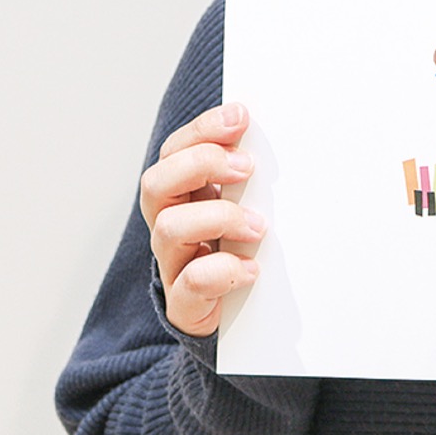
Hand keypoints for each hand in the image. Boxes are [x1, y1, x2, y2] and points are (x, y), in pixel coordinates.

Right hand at [139, 103, 264, 337]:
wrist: (237, 317)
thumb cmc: (243, 247)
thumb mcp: (247, 203)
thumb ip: (250, 174)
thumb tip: (279, 135)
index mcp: (183, 194)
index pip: (175, 150)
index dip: (202, 130)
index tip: (240, 117)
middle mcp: (170, 224)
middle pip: (156, 182)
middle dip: (201, 164)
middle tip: (247, 168)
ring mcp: (174, 264)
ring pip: (167, 228)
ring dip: (219, 218)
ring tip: (259, 226)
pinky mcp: (186, 304)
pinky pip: (190, 284)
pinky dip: (224, 271)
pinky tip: (252, 269)